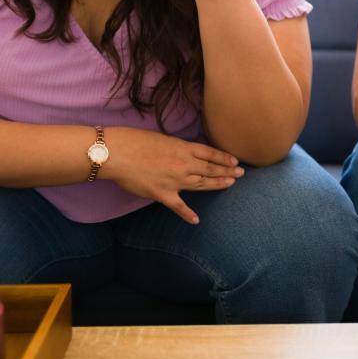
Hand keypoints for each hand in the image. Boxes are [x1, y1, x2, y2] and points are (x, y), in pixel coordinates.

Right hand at [100, 127, 243, 223]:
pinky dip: (188, 214)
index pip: (210, 153)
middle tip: (241, 174)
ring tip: (230, 185)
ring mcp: (175, 180)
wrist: (116, 153)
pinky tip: (196, 220)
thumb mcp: (160, 138)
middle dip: (227, 171)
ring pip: (201, 184)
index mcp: (182, 148)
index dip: (224, 158)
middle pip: (210, 169)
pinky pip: (178, 206)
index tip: (235, 161)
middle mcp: (183, 164)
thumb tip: (182, 151)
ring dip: (217, 185)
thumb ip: (175, 147)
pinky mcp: (163, 194)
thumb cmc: (133, 141)